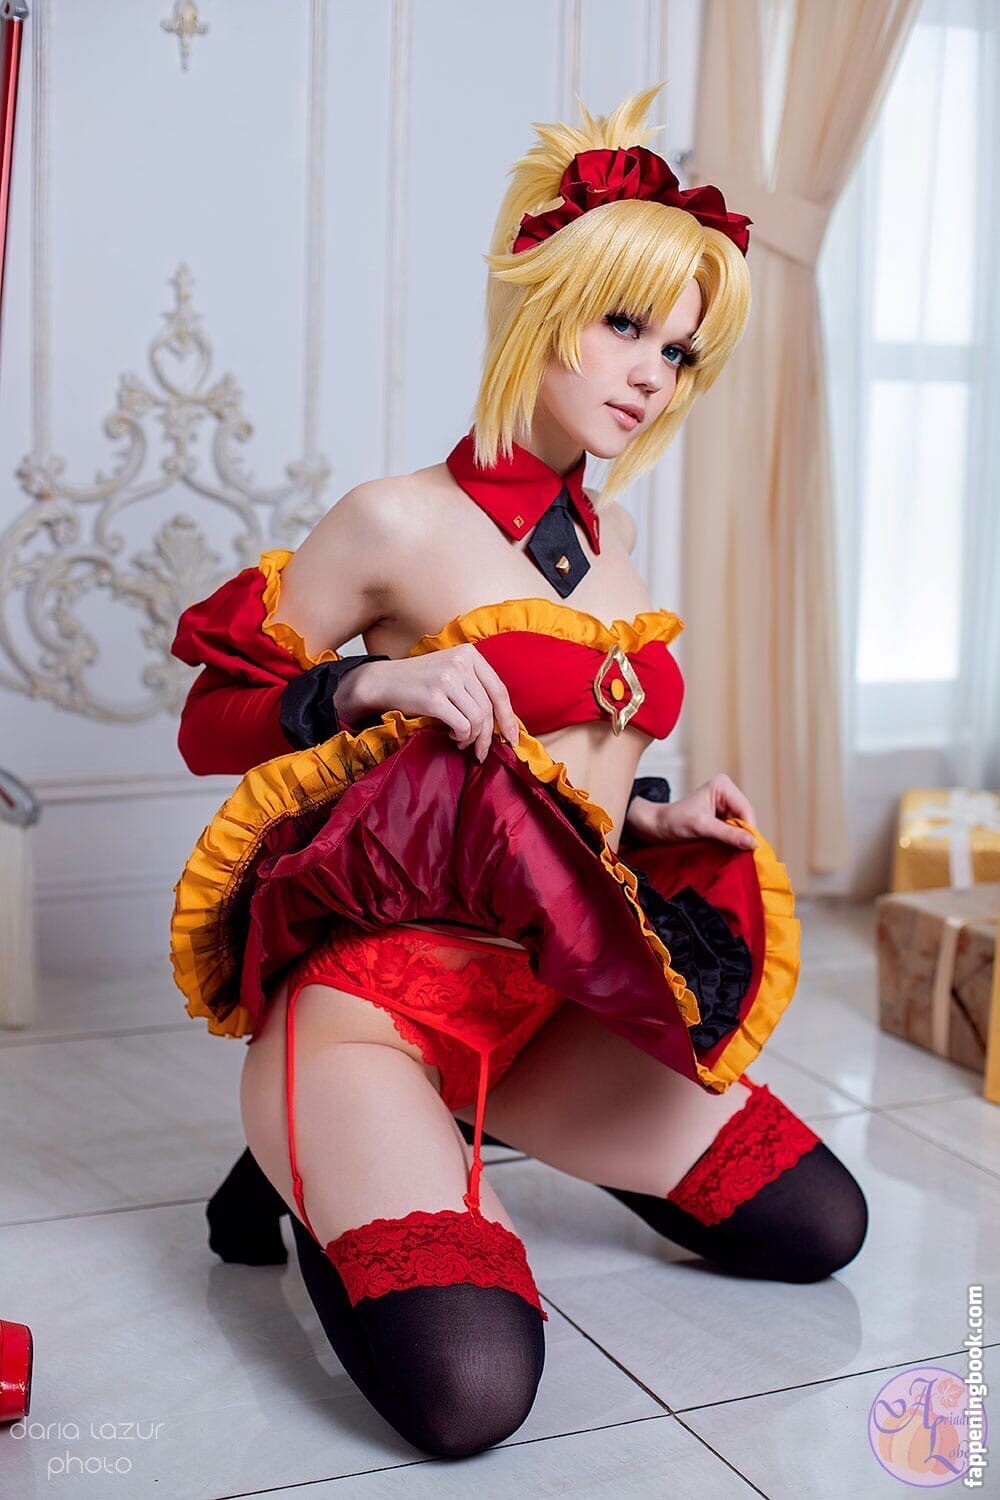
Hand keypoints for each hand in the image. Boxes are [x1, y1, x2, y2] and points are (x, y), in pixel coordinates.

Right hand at [335, 646, 520, 761]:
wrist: (382, 681)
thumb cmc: (420, 682)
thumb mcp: (451, 671)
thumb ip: (475, 686)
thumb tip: (504, 720)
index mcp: (469, 653)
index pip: (499, 690)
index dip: (509, 718)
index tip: (514, 738)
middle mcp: (461, 662)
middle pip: (489, 708)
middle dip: (488, 735)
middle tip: (482, 751)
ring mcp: (447, 678)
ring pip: (478, 719)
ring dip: (473, 738)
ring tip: (462, 742)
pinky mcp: (434, 697)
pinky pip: (462, 726)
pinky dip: (461, 737)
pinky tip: (453, 737)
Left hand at [626, 773, 758, 851]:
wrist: (657, 826)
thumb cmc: (674, 821)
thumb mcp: (703, 828)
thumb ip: (729, 835)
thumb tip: (753, 843)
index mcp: (723, 786)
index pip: (746, 810)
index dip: (749, 830)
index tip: (749, 849)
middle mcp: (726, 792)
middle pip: (746, 818)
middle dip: (743, 835)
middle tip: (739, 853)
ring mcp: (724, 804)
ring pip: (741, 826)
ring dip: (737, 839)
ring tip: (727, 849)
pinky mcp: (721, 816)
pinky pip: (734, 830)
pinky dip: (731, 840)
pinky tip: (724, 847)